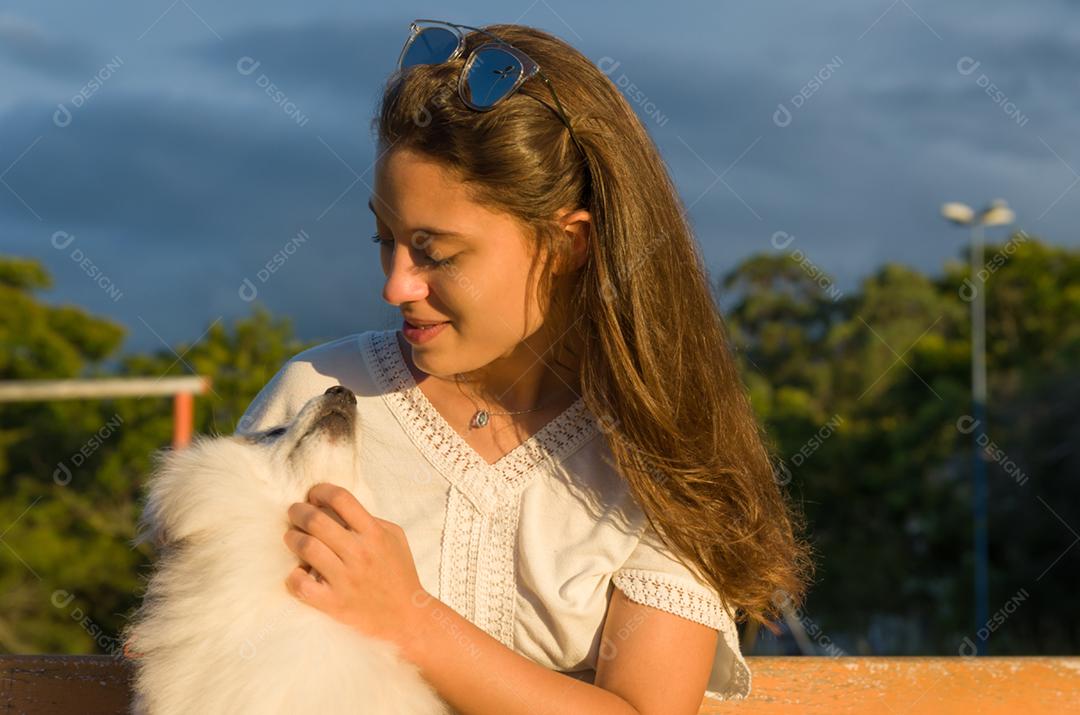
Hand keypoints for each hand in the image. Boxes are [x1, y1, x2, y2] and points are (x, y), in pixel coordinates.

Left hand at [283, 483, 430, 652]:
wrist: (406, 617)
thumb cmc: (400, 574)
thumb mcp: (395, 538)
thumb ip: (371, 520)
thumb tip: (338, 509)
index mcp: (374, 534)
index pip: (342, 499)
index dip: (321, 491)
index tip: (314, 495)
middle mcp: (359, 554)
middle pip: (317, 520)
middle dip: (299, 511)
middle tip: (295, 512)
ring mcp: (345, 579)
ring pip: (306, 547)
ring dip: (292, 538)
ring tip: (292, 537)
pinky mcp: (333, 603)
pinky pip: (301, 585)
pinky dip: (293, 576)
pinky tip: (297, 572)